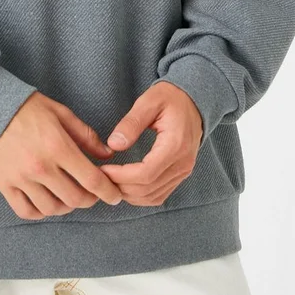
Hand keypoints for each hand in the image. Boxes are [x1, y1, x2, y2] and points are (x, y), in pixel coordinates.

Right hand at [0, 91, 124, 218]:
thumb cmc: (27, 108)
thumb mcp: (61, 113)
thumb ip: (85, 135)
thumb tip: (106, 155)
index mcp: (58, 146)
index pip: (91, 180)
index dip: (108, 192)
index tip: (115, 196)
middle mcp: (41, 167)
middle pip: (74, 198)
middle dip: (90, 199)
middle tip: (93, 194)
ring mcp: (21, 179)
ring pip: (52, 208)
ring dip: (67, 206)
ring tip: (70, 197)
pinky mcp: (5, 185)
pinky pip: (27, 211)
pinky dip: (41, 212)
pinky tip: (47, 202)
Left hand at [99, 81, 203, 206]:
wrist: (194, 100)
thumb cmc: (171, 98)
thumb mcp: (149, 101)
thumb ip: (131, 123)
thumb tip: (114, 145)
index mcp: (175, 145)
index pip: (146, 173)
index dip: (121, 176)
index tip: (102, 169)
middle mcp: (182, 163)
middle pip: (148, 189)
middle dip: (121, 187)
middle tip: (100, 177)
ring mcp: (183, 171)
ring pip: (153, 197)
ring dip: (129, 194)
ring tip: (109, 181)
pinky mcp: (181, 174)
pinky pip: (160, 195)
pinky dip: (140, 196)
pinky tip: (125, 185)